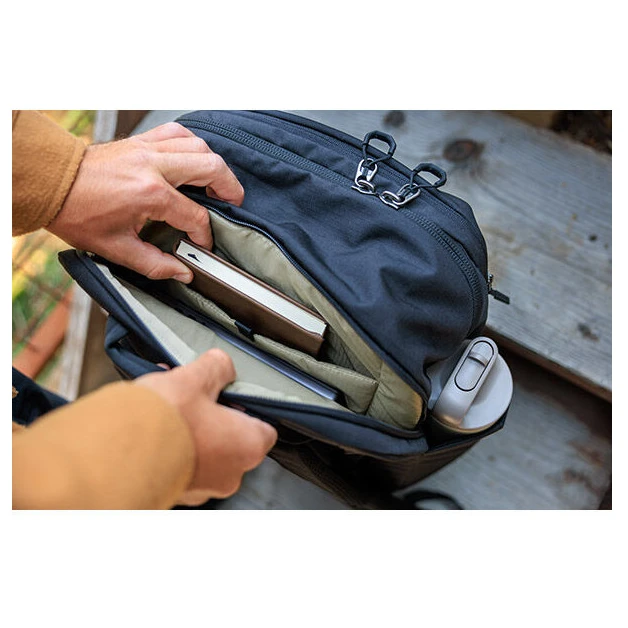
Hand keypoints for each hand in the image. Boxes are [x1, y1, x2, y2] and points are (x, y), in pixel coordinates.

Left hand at [48, 122, 244, 282]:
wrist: (52, 183)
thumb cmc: (78, 213)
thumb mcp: (115, 248)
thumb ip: (154, 264)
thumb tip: (182, 273)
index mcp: (149, 193)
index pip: (195, 215)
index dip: (204, 233)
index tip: (202, 243)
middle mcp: (153, 165)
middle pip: (210, 167)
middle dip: (229, 188)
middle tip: (232, 204)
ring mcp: (147, 148)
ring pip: (198, 145)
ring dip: (213, 164)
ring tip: (216, 184)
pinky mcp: (140, 141)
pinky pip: (178, 133)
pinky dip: (193, 145)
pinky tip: (194, 160)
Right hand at [136, 349, 276, 504]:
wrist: (115, 454)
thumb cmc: (164, 420)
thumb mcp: (196, 378)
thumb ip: (217, 368)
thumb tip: (222, 365)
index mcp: (247, 446)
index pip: (264, 429)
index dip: (248, 408)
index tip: (231, 395)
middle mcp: (229, 475)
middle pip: (230, 439)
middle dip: (212, 415)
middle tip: (194, 394)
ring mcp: (200, 489)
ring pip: (202, 451)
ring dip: (188, 428)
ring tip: (166, 401)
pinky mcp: (171, 493)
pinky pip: (178, 462)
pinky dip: (169, 444)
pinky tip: (151, 421)